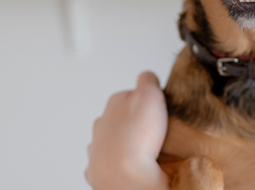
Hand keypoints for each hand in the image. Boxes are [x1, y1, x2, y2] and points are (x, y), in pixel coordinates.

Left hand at [85, 71, 169, 189]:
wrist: (126, 176)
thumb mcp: (149, 94)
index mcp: (114, 103)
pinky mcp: (97, 169)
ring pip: (111, 139)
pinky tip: (131, 165)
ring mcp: (97, 147)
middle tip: (153, 129)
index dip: (148, 99)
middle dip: (134, 121)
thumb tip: (147, 77)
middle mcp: (102, 123)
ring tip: (144, 150)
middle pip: (120, 116)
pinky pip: (107, 162)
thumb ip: (148, 80)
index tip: (157, 107)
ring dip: (124, 142)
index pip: (132, 93)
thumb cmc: (137, 137)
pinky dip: (117, 162)